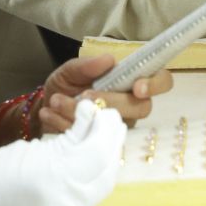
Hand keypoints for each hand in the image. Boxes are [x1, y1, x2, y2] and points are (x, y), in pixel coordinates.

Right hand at [0, 99, 126, 205]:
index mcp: (54, 178)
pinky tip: (83, 168)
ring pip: (101, 187)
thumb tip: (90, 128)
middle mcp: (68, 205)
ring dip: (103, 162)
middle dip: (110, 142)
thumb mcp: (26, 152)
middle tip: (105, 121)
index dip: (101, 126)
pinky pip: (86, 205)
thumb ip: (64, 142)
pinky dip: (88, 184)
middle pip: (108, 169)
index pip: (98, 148)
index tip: (94, 109)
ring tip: (96, 141)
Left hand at [39, 55, 172, 133]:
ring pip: (115, 125)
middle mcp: (132, 105)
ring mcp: (120, 127)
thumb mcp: (70, 70)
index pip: (161, 80)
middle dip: (110, 101)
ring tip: (56, 102)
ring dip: (81, 114)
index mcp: (131, 81)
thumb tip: (108, 60)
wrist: (44, 110)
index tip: (137, 88)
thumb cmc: (66, 86)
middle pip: (141, 107)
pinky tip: (50, 115)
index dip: (155, 84)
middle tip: (82, 96)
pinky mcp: (103, 145)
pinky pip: (93, 140)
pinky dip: (66, 125)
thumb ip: (86, 65)